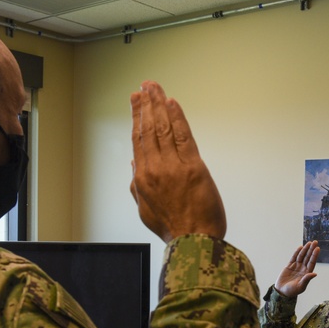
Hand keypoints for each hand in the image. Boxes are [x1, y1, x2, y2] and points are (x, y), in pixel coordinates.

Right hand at [130, 81, 225, 242]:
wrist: (194, 241)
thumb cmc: (174, 228)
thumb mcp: (146, 210)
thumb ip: (137, 186)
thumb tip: (134, 164)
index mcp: (142, 178)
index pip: (137, 139)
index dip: (136, 117)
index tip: (136, 101)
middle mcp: (155, 168)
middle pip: (148, 128)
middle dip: (146, 104)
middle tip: (146, 87)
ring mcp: (174, 166)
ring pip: (164, 128)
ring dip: (160, 105)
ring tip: (156, 88)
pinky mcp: (194, 166)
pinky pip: (183, 135)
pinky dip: (177, 117)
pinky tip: (173, 104)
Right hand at [274, 240, 319, 297]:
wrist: (281, 292)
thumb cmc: (292, 291)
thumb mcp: (300, 286)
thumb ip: (307, 279)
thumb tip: (315, 274)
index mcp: (306, 274)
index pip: (312, 262)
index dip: (314, 255)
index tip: (317, 248)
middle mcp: (302, 269)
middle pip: (308, 257)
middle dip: (311, 250)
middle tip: (315, 242)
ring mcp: (296, 267)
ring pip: (302, 256)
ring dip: (305, 249)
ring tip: (309, 243)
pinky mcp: (289, 266)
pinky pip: (294, 257)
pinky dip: (297, 252)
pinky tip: (301, 247)